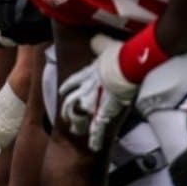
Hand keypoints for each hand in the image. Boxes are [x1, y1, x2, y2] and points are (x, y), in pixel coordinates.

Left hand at [58, 35, 137, 151]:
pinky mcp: (104, 110)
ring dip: (78, 124)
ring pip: (79, 116)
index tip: (62, 91)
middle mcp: (86, 88)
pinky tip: (93, 146)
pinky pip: (98, 127)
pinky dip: (96, 137)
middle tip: (66, 117)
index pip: (73, 81)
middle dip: (68, 110)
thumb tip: (95, 39)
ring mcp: (93, 100)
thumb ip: (99, 44)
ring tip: (77, 131)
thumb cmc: (118, 54)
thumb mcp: (105, 46)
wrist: (125, 65)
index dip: (66, 87)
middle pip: (70, 101)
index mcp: (88, 73)